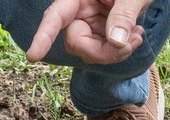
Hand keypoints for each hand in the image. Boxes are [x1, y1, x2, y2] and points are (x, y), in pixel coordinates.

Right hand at [26, 0, 150, 64]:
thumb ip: (124, 15)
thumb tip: (116, 42)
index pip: (55, 17)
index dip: (43, 37)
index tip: (33, 57)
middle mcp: (76, 12)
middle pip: (74, 43)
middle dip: (101, 52)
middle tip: (131, 44)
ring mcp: (85, 25)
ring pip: (86, 52)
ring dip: (113, 54)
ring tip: (137, 38)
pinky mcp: (95, 34)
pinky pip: (99, 53)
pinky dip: (118, 52)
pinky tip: (134, 38)